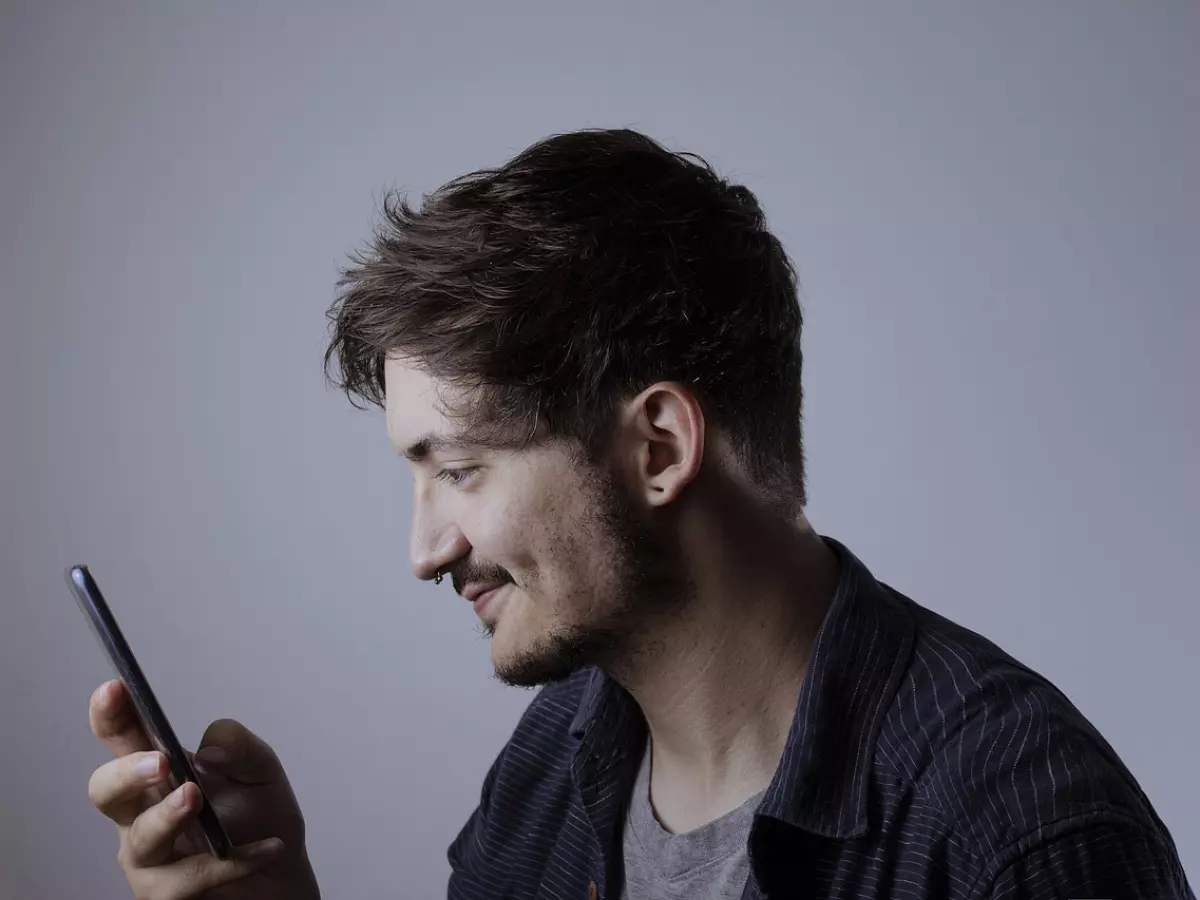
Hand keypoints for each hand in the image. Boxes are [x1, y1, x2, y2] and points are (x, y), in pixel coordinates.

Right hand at [87, 679, 320, 898]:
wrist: (284, 876)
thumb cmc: (260, 817)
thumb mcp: (261, 769)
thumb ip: (238, 745)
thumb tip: (208, 751)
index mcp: (160, 771)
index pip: (123, 739)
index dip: (111, 715)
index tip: (114, 688)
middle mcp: (142, 814)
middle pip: (106, 791)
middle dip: (126, 773)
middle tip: (161, 762)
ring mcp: (150, 858)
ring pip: (140, 840)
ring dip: (167, 817)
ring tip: (195, 798)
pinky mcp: (168, 894)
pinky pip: (188, 880)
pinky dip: (231, 862)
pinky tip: (267, 848)